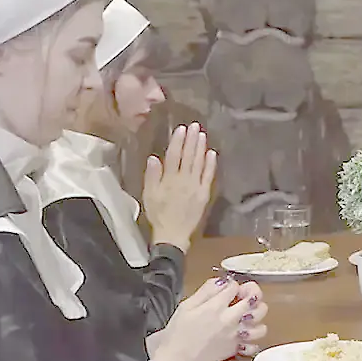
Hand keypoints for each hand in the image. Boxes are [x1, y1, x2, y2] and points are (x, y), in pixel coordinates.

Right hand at [142, 125, 216, 250]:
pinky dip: (210, 164)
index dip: (178, 141)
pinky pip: (208, 176)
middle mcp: (183, 180)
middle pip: (188, 156)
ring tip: (202, 135)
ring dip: (200, 148)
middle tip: (195, 126)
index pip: (173, 155)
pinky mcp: (204, 193)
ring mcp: (195, 186)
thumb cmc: (158, 214)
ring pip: (198, 163)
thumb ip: (152, 176)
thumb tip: (154, 157)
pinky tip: (212, 153)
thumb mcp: (149, 195)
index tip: (181, 129)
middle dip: (191, 140)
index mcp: (168, 179)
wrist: (173, 234)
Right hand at [147, 277, 260, 360]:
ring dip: (256, 316)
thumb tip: (222, 281)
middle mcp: (230, 320)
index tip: (227, 288)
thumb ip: (206, 291)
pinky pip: (255, 344)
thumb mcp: (186, 306)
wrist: (178, 359)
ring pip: (261, 321)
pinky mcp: (236, 349)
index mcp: (216, 307)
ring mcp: (236, 335)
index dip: (232, 284)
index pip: (235, 286)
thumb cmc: (178, 333)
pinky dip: (252, 340)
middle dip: (251, 293)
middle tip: (242, 296)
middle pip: (255, 299)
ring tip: (246, 315)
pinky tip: (244, 335)